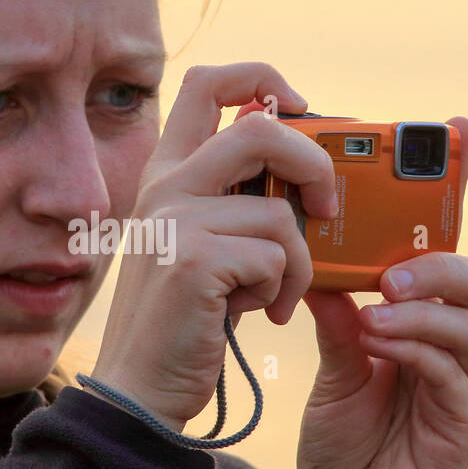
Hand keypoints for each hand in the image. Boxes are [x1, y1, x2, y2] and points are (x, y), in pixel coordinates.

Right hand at [85, 63, 336, 430]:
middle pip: (259, 127)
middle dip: (313, 163)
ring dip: (298, 263)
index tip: (301, 107)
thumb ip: (236, 202)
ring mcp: (175, 221)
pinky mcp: (193, 260)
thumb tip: (306, 168)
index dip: (262, 78)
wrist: (141, 390)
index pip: (207, 82)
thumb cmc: (185, 322)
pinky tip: (257, 314)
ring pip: (280, 212)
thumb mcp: (203, 246)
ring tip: (276, 295)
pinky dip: (281, 291)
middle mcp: (164, 187)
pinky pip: (276, 257)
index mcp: (166, 174)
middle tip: (326, 205)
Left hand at [293, 117, 467, 468]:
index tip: (455, 130)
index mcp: (420, 318)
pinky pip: (455, 367)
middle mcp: (450, 342)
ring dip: (423, 302)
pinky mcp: (461, 420)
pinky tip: (378, 341)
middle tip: (391, 265)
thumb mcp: (333, 362)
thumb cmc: (344, 436)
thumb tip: (317, 257)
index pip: (443, 247)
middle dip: (440, 255)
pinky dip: (417, 344)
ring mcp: (462, 380)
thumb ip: (334, 312)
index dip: (456, 189)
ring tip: (378, 306)